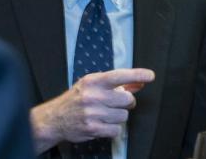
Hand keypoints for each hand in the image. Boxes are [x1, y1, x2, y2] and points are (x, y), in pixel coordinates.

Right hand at [30, 68, 154, 152]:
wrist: (56, 118)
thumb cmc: (77, 98)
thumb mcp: (94, 85)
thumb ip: (118, 84)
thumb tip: (139, 84)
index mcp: (94, 81)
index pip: (120, 75)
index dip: (137, 75)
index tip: (150, 76)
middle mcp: (93, 96)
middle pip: (127, 99)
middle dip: (126, 102)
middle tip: (117, 103)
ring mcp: (93, 113)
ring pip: (123, 116)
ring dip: (118, 116)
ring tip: (106, 114)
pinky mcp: (93, 128)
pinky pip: (116, 130)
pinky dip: (113, 129)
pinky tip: (103, 124)